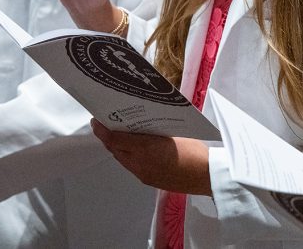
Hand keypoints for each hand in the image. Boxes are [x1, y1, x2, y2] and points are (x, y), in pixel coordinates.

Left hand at [90, 119, 211, 195]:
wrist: (207, 176)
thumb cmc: (194, 150)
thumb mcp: (173, 133)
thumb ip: (153, 130)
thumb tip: (140, 125)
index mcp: (146, 149)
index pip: (116, 139)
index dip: (103, 130)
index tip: (96, 120)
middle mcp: (140, 164)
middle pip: (116, 150)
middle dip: (109, 138)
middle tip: (107, 124)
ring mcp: (144, 175)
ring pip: (123, 159)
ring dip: (119, 148)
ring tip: (120, 134)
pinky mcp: (149, 181)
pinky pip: (132, 167)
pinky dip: (129, 156)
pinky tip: (135, 148)